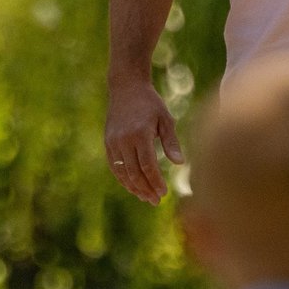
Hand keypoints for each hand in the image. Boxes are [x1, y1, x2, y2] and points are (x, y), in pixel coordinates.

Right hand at [104, 78, 184, 203]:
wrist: (126, 88)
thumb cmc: (151, 103)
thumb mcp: (165, 119)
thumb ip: (171, 142)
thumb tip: (180, 163)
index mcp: (140, 134)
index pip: (147, 165)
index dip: (155, 182)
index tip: (164, 192)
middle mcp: (124, 140)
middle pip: (134, 173)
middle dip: (146, 189)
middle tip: (156, 201)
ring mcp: (113, 142)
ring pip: (122, 172)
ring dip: (134, 187)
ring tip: (146, 198)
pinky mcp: (108, 142)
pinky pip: (114, 166)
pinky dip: (123, 178)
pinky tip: (133, 187)